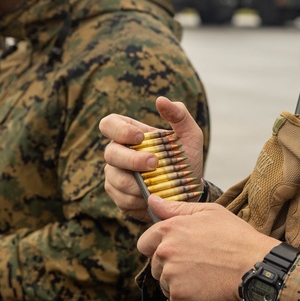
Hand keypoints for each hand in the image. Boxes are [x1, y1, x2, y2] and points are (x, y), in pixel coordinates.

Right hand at [102, 97, 204, 221]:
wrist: (190, 192)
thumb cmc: (186, 159)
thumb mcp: (190, 135)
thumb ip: (179, 115)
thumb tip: (161, 100)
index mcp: (129, 134)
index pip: (109, 124)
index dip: (119, 130)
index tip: (139, 137)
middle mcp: (117, 154)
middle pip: (110, 154)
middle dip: (132, 160)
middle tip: (155, 163)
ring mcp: (115, 176)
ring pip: (115, 179)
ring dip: (138, 183)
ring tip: (159, 185)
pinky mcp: (119, 198)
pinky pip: (122, 200)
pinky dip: (140, 200)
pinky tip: (154, 198)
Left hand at [138, 195, 277, 300]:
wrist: (256, 266)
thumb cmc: (236, 237)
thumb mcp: (209, 212)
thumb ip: (176, 207)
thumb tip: (152, 200)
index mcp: (169, 230)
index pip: (144, 243)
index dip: (158, 246)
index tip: (176, 250)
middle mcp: (165, 253)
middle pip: (156, 265)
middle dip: (171, 265)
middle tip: (198, 263)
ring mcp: (171, 277)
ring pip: (165, 284)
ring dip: (180, 283)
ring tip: (205, 276)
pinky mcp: (180, 298)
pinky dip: (189, 299)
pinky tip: (207, 289)